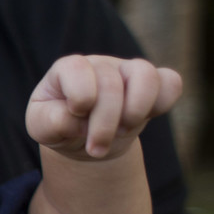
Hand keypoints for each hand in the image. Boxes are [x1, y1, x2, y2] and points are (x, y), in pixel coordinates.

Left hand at [26, 55, 181, 160]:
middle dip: (104, 125)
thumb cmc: (60, 126)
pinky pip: (171, 83)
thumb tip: (74, 119)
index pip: (77, 68)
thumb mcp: (42, 128)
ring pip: (145, 74)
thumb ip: (50, 122)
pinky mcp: (153, 84)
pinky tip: (145, 119)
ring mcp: (127, 71)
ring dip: (135, 111)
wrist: (84, 138)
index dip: (80, 97)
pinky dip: (163, 104)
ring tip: (123, 131)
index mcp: (67, 69)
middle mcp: (99, 64)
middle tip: (95, 148)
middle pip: (110, 84)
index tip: (77, 116)